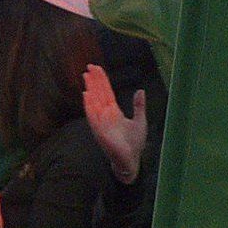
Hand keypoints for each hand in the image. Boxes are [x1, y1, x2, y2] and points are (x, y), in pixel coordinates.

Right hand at [81, 65, 149, 185]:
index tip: (96, 68)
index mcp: (114, 111)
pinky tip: (87, 95)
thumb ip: (138, 106)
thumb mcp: (140, 121)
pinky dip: (89, 106)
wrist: (131, 160)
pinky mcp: (100, 131)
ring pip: (94, 102)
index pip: (106, 92)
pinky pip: (93, 117)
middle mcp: (105, 115)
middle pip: (99, 94)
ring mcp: (101, 122)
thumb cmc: (134, 143)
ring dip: (90, 90)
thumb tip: (140, 90)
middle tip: (89, 67)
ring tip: (87, 77)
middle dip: (94, 81)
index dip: (101, 80)